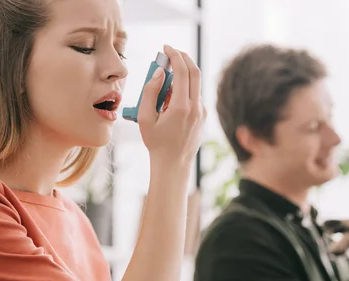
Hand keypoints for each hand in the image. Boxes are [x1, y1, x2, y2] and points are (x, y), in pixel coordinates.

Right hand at [137, 45, 206, 166]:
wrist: (173, 165)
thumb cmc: (156, 143)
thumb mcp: (145, 118)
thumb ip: (150, 91)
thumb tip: (160, 72)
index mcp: (181, 107)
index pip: (182, 71)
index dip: (174, 55)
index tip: (166, 47)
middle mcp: (196, 108)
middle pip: (195, 72)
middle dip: (183, 58)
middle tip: (171, 53)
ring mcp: (202, 112)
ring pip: (196, 84)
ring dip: (183, 75)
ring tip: (165, 83)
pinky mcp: (204, 117)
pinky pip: (196, 96)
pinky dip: (185, 89)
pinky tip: (171, 99)